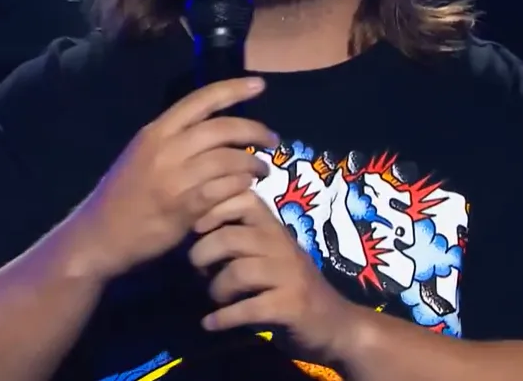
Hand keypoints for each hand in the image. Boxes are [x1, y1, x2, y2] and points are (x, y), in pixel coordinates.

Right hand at [70, 77, 277, 280]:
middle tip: (272, 139)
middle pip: (222, 128)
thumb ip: (173, 140)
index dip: (233, 89)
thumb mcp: (141, 155)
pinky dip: (241, 187)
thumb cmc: (122, 195)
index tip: (259, 85)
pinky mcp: (185, 207)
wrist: (99, 235)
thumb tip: (210, 128)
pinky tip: (247, 189)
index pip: (200, 99)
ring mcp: (176, 179)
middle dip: (254, 130)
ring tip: (263, 170)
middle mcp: (166, 149)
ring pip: (229, 160)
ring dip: (253, 164)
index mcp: (156, 132)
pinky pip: (225, 190)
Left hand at [188, 189, 361, 362]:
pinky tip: (212, 324)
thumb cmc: (289, 285)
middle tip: (198, 273)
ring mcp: (289, 275)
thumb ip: (237, 239)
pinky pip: (249, 308)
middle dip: (202, 256)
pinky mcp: (291, 306)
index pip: (241, 198)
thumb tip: (188, 232)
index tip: (196, 230)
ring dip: (215, 289)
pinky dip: (223, 318)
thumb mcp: (267, 254)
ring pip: (237, 272)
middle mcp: (281, 244)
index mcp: (273, 227)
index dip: (212, 210)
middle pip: (229, 238)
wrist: (334, 324)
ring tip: (214, 300)